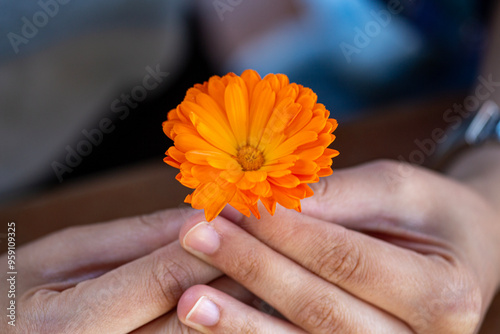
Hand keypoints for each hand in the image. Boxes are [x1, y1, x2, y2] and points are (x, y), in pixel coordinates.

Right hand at [0, 208, 253, 332]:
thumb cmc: (15, 294)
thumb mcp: (62, 255)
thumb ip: (133, 239)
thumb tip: (198, 218)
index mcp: (69, 329)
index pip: (163, 280)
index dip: (212, 245)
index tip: (247, 217)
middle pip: (195, 319)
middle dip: (239, 277)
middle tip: (274, 245)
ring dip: (240, 305)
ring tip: (270, 271)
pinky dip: (221, 324)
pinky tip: (240, 297)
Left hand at [176, 160, 499, 332]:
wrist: (458, 255)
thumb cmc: (430, 214)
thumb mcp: (398, 189)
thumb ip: (340, 195)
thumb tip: (273, 201)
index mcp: (444, 294)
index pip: (346, 260)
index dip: (285, 233)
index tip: (235, 206)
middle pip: (320, 310)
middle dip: (253, 270)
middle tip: (198, 237)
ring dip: (241, 323)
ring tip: (189, 299)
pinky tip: (214, 325)